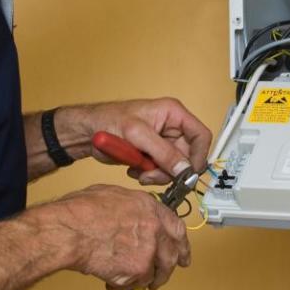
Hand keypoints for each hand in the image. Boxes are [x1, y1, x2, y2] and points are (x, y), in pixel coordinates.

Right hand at [54, 184, 189, 289]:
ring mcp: (149, 250)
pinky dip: (126, 286)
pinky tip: (111, 282)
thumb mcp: (112, 195)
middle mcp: (155, 228)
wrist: (71, 231)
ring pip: (156, 272)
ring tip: (134, 283)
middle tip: (163, 276)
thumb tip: (132, 216)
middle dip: (168, 268)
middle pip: (172, 254)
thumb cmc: (81, 211)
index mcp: (150, 207)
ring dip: (147, 280)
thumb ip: (131, 208)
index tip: (182, 252)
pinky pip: (137, 284)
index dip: (180, 243)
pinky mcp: (138, 270)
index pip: (177, 227)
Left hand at [56, 98, 211, 184]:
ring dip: (157, 175)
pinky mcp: (153, 155)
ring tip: (139, 171)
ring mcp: (162, 143)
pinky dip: (149, 175)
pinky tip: (134, 168)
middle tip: (152, 175)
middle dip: (171, 170)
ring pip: (174, 168)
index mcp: (174, 114)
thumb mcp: (138, 135)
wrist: (88, 132)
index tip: (187, 173)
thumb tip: (186, 169)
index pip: (201, 135)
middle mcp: (172, 128)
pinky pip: (161, 172)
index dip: (198, 155)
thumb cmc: (108, 120)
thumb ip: (163, 153)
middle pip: (187, 156)